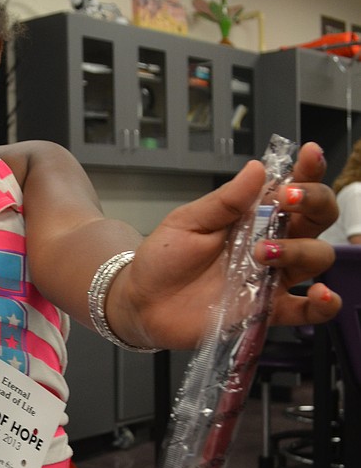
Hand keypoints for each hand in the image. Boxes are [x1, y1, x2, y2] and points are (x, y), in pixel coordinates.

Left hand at [111, 142, 340, 348]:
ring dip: (301, 249)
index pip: (294, 188)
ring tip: (262, 253)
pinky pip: (309, 311)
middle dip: (313, 201)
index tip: (309, 156)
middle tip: (287, 200)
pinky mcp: (267, 309)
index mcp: (254, 215)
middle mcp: (272, 243)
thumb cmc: (165, 257)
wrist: (143, 300)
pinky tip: (321, 294)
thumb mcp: (188, 221)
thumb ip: (224, 200)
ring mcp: (272, 277)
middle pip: (317, 218)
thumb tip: (256, 169)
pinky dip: (325, 304)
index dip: (309, 170)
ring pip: (316, 257)